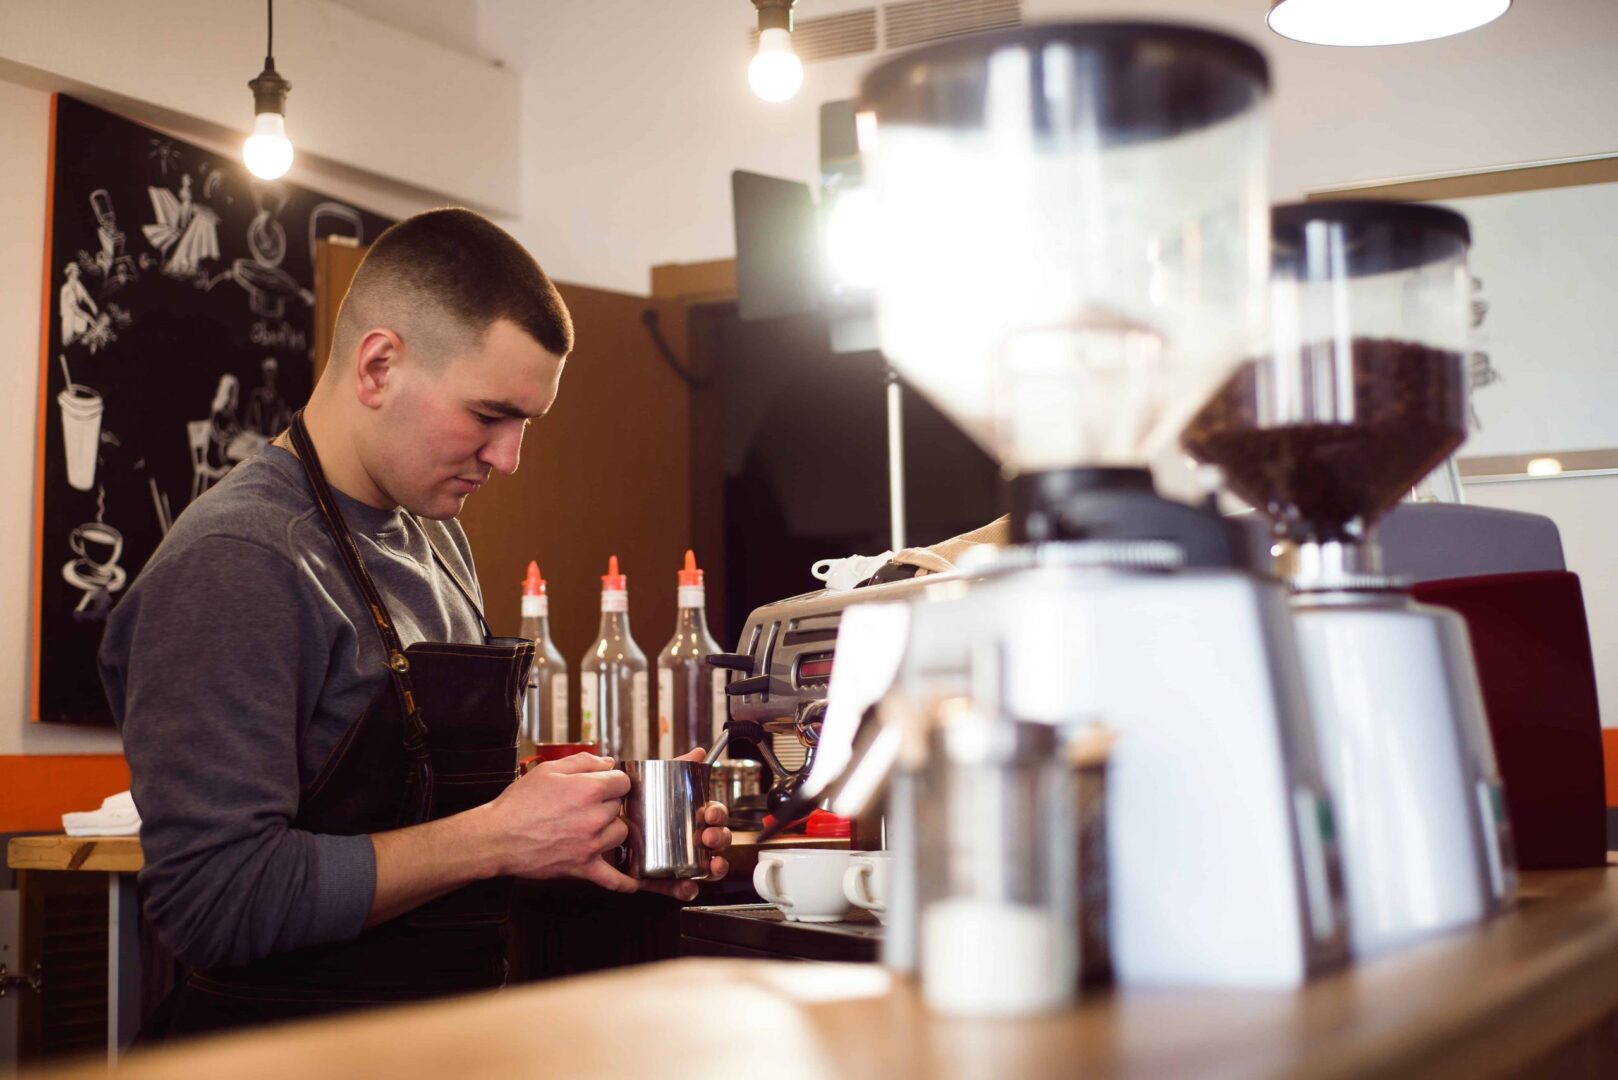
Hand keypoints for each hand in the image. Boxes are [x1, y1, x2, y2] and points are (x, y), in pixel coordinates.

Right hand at [485, 752, 629, 887]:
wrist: (497, 837)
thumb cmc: (519, 803)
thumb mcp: (548, 770)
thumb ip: (583, 761)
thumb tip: (608, 763)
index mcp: (589, 790)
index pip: (622, 781)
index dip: (612, 781)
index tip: (603, 785)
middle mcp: (595, 817)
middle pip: (620, 808)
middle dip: (607, 804)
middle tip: (585, 806)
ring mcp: (591, 844)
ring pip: (620, 834)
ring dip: (611, 830)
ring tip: (592, 827)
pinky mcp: (583, 867)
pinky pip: (613, 878)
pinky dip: (625, 882)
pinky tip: (634, 882)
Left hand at [629, 746, 732, 899]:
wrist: (594, 826)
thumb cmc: (631, 806)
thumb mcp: (652, 782)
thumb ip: (675, 767)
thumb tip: (698, 752)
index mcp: (690, 815)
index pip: (713, 814)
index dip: (717, 814)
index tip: (709, 813)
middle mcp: (688, 838)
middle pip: (715, 840)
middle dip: (719, 838)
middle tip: (708, 836)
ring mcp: (677, 859)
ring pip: (705, 866)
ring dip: (713, 866)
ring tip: (709, 864)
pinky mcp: (661, 877)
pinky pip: (678, 886)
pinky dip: (687, 888)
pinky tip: (688, 886)